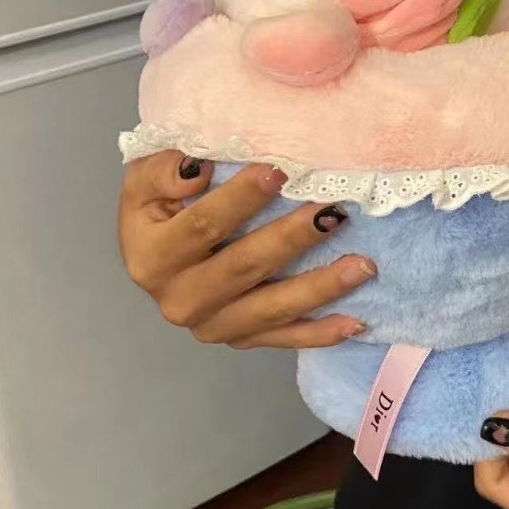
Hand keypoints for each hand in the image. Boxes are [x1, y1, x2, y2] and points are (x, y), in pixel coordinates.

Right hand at [118, 150, 375, 348]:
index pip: (202, 224)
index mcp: (150, 257)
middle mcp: (178, 299)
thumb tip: (198, 169)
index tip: (279, 171)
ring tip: (363, 265)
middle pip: (243, 267)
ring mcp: (211, 325)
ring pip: (271, 309)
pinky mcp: (239, 339)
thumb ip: (165, 170)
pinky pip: (284, 338)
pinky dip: (321, 332)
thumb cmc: (160, 198)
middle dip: (292, 238)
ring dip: (320, 287)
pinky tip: (355, 322)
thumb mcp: (145, 175)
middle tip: (334, 212)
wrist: (155, 241)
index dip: (241, 199)